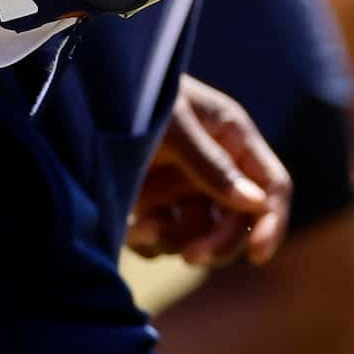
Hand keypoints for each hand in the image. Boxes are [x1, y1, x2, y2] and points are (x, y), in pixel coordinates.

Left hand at [128, 73, 291, 267]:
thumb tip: (254, 202)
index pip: (272, 186)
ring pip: (200, 235)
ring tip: (141, 230)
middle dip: (219, 242)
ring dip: (175, 242)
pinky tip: (131, 228)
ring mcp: (184, 186)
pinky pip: (164, 241)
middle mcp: (217, 165)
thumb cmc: (133, 97)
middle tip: (191, 257)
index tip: (258, 256)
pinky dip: (151, 244)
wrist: (81, 98)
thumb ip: (211, 165)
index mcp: (234, 138)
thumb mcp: (173, 126)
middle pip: (239, 220)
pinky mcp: (153, 203)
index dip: (271, 221)